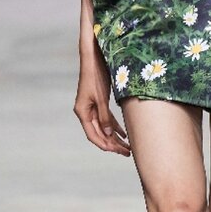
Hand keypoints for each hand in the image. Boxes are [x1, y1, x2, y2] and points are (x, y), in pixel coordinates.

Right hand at [74, 39, 129, 155]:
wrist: (93, 58)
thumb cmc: (96, 76)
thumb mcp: (101, 97)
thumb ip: (104, 115)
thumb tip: (110, 133)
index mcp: (82, 112)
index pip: (93, 135)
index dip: (105, 144)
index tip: (116, 151)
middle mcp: (85, 112)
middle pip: (99, 133)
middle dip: (113, 144)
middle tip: (127, 153)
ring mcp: (91, 108)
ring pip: (104, 128)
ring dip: (115, 137)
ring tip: (128, 147)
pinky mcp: (98, 103)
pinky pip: (106, 119)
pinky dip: (115, 127)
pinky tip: (124, 134)